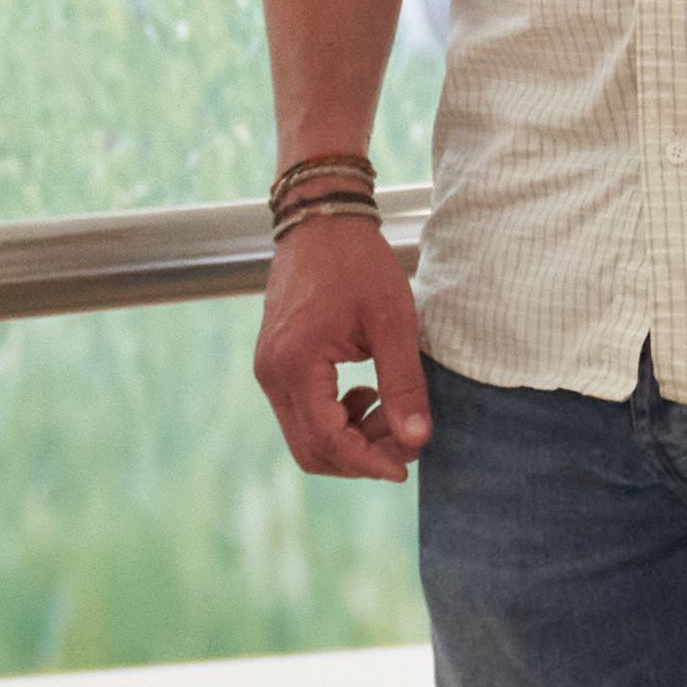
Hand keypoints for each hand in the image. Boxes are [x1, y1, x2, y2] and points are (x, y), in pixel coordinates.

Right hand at [256, 208, 434, 479]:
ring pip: (305, 436)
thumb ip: (403, 384)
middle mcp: (272, 374)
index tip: (406, 466)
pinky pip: (302, 412)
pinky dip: (336, 419)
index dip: (369, 463)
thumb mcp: (392, 321)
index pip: (328, 441)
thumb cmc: (356, 262)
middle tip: (404, 443)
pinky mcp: (275, 362)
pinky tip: (367, 394)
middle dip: (360, 457)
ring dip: (350, 438)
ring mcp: (269, 369)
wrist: (320, 219)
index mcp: (296, 364)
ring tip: (391, 412)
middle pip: (311, 451)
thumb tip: (417, 439)